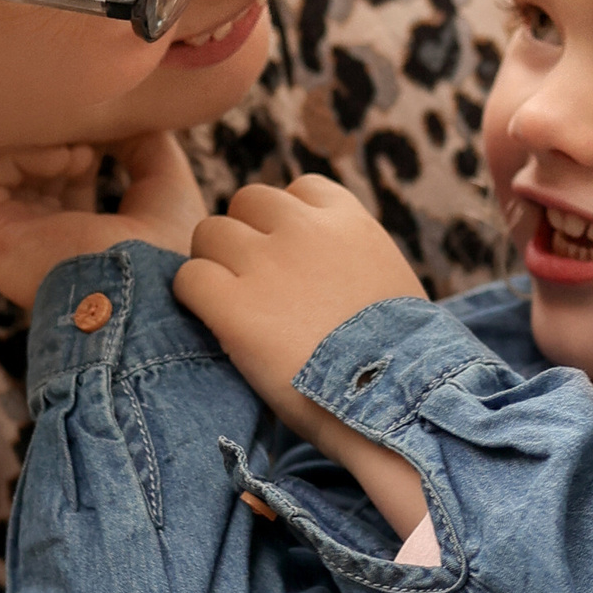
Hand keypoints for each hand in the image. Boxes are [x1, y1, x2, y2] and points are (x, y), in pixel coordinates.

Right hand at [0, 131, 201, 303]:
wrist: (149, 290)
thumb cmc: (166, 250)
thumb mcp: (167, 186)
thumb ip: (148, 146)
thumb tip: (124, 117)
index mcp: (83, 243)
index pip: (69, 181)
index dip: (88, 145)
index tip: (109, 125)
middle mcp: (42, 247)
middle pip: (37, 174)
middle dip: (64, 141)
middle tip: (92, 127)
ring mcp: (15, 245)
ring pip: (7, 172)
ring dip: (46, 148)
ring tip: (85, 153)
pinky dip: (24, 157)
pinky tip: (67, 159)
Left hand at [173, 176, 425, 414]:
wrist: (394, 403)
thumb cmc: (404, 363)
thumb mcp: (395, 290)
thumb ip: (358, 264)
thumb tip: (337, 278)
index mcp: (349, 223)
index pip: (301, 189)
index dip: (287, 222)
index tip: (291, 257)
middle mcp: (304, 230)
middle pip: (248, 202)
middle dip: (246, 237)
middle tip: (252, 282)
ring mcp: (266, 265)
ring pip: (210, 233)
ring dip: (215, 264)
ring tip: (231, 305)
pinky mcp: (232, 307)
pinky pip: (189, 279)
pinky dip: (194, 299)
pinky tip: (214, 325)